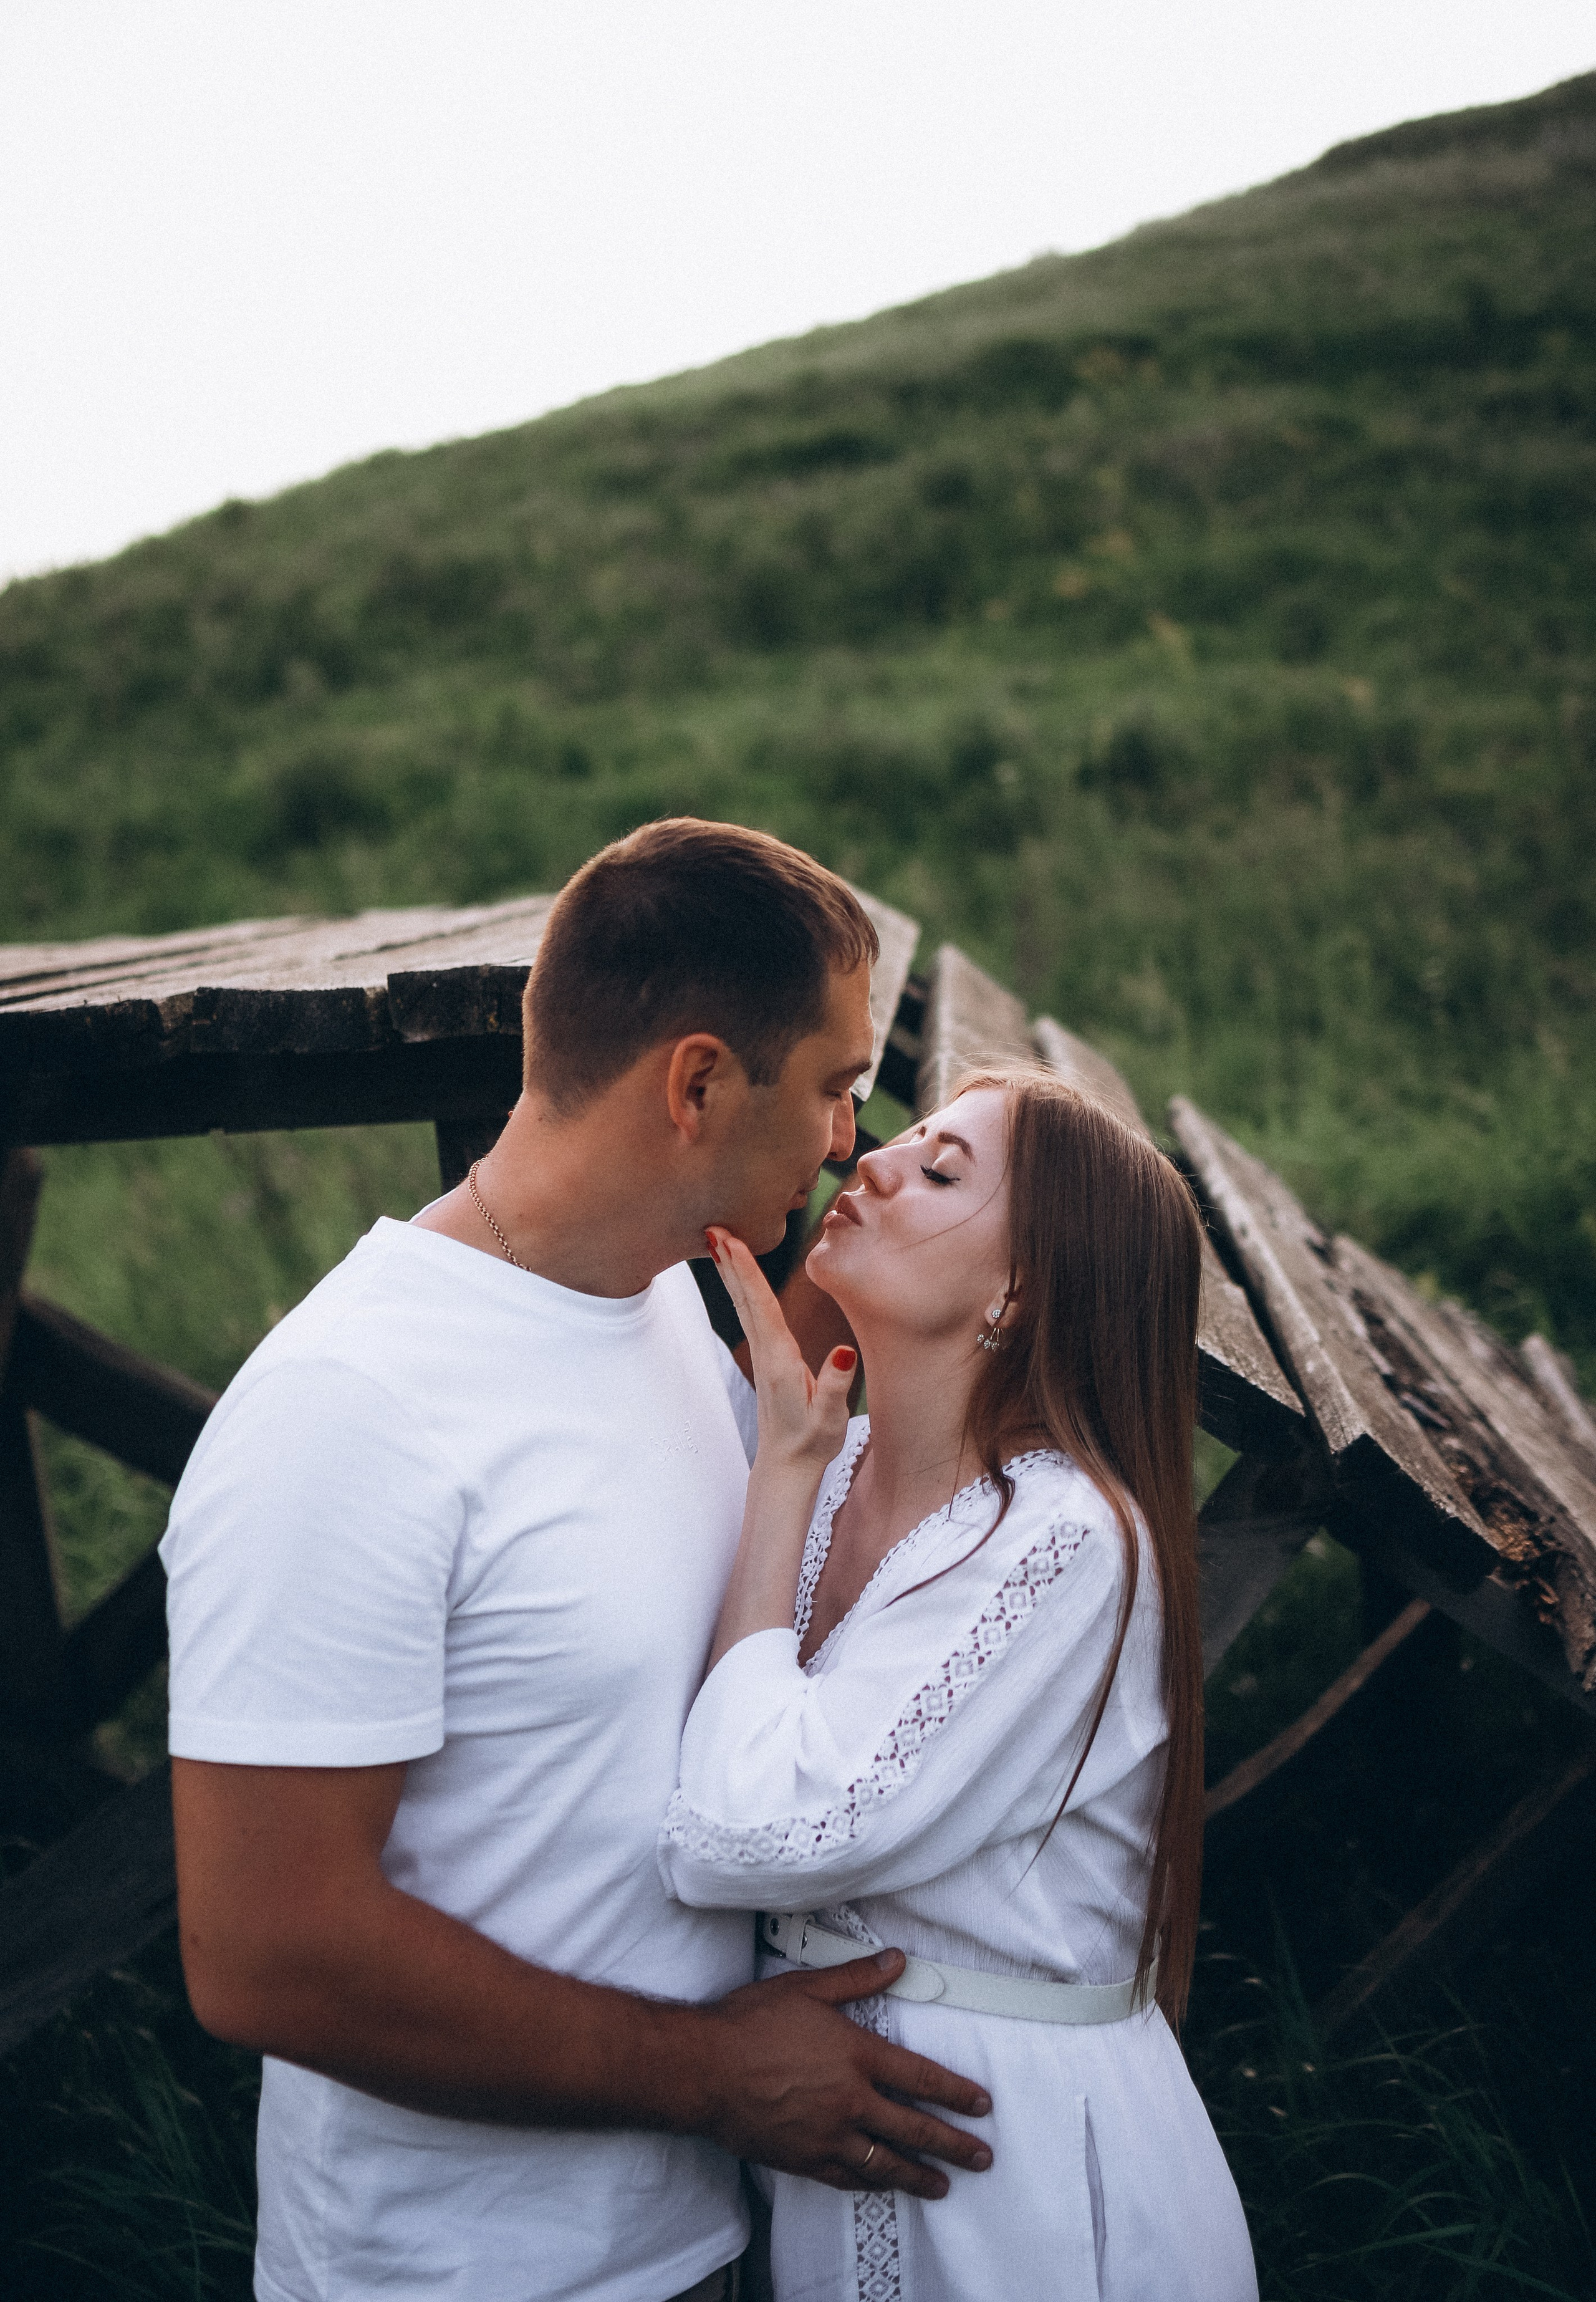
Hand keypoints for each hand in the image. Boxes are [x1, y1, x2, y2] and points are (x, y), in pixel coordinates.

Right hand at [698, 1949, 992, 2198]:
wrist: (702, 2070)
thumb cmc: (750, 2023)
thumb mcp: (806, 1988)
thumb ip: (857, 1977)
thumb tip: (898, 1961)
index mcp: (856, 2056)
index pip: (921, 2078)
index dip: (957, 2093)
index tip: (982, 2105)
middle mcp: (850, 2101)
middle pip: (915, 2128)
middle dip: (954, 2145)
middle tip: (982, 2157)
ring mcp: (827, 2136)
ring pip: (886, 2163)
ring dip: (920, 2176)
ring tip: (942, 2186)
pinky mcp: (803, 2159)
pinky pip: (847, 2179)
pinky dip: (871, 2185)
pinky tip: (882, 2187)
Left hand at [707, 1227, 854, 1479]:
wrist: (788, 1465)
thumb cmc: (813, 1441)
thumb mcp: (829, 1418)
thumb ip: (834, 1385)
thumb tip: (844, 1351)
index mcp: (780, 1361)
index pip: (762, 1307)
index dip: (747, 1273)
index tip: (732, 1242)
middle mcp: (766, 1353)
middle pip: (744, 1299)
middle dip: (730, 1261)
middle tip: (713, 1226)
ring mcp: (763, 1355)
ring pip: (743, 1304)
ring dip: (731, 1271)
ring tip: (717, 1240)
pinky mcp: (766, 1357)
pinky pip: (749, 1313)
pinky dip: (740, 1288)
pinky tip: (736, 1274)